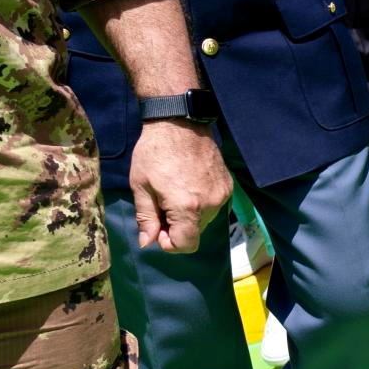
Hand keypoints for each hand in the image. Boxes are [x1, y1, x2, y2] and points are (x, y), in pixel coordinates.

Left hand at [129, 119, 229, 252]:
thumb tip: (147, 243)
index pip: (185, 245)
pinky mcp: (228, 186)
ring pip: (204, 221)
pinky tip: (189, 185)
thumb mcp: (141, 187)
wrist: (179, 124)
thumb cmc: (154, 154)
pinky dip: (200, 203)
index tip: (158, 227)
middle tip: (162, 207)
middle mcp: (210, 204)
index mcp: (187, 207)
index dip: (169, 243)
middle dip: (177, 227)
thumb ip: (146, 218)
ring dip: (189, 216)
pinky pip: (213, 206)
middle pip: (195, 233)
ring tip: (175, 193)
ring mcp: (222, 195)